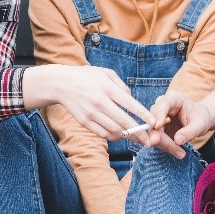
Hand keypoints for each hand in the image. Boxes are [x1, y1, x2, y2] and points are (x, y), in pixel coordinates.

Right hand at [26, 65, 152, 141]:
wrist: (61, 84)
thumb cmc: (87, 77)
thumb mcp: (106, 73)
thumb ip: (122, 86)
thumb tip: (133, 101)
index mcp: (107, 88)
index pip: (130, 104)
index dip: (143, 115)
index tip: (153, 123)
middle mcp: (99, 101)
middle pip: (124, 121)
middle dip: (139, 133)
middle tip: (150, 140)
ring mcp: (91, 113)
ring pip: (114, 130)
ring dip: (126, 135)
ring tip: (135, 136)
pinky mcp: (84, 121)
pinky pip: (102, 134)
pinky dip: (113, 136)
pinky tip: (119, 134)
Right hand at [146, 92, 213, 146]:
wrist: (200, 121)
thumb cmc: (201, 118)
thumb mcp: (200, 124)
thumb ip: (190, 131)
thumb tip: (177, 140)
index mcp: (173, 98)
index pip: (162, 104)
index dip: (158, 115)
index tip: (157, 126)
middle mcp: (162, 106)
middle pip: (153, 120)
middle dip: (158, 135)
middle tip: (169, 147)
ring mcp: (158, 117)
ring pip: (153, 131)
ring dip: (163, 144)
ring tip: (180, 153)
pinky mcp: (158, 128)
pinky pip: (156, 138)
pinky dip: (165, 146)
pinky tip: (177, 152)